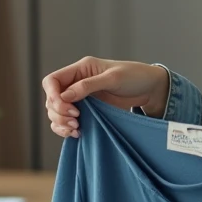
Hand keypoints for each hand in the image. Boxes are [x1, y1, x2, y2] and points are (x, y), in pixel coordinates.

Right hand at [42, 57, 168, 137]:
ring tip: (76, 128)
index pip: (52, 81)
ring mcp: (80, 98)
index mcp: (81, 69)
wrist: (150, 89)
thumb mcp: (113, 78)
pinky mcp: (87, 111)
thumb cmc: (134, 77)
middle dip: (58, 112)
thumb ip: (88, 86)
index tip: (67, 107)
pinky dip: (66, 129)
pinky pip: (66, 121)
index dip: (53, 95)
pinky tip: (77, 133)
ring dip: (60, 123)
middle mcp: (77, 83)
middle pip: (51, 99)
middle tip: (76, 120)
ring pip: (56, 112)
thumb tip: (64, 96)